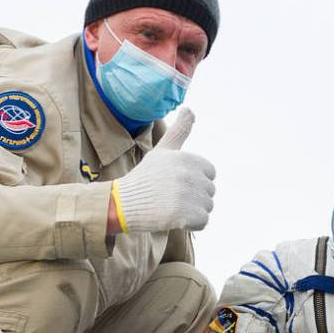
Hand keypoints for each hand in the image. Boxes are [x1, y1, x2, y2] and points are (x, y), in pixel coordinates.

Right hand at [113, 108, 215, 232]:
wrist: (122, 203)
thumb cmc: (146, 176)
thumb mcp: (163, 150)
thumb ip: (179, 130)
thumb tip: (190, 108)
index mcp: (188, 159)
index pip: (210, 173)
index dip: (195, 180)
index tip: (176, 182)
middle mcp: (189, 175)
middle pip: (209, 192)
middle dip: (193, 197)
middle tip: (169, 196)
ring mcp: (187, 196)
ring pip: (207, 207)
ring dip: (192, 211)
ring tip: (170, 206)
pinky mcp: (184, 216)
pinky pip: (203, 222)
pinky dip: (191, 224)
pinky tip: (173, 218)